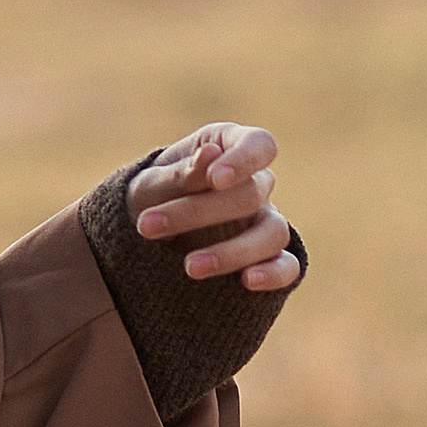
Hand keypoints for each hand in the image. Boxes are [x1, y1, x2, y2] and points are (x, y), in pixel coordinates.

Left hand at [130, 122, 301, 292]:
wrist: (139, 237)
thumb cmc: (150, 198)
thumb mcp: (153, 183)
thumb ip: (182, 172)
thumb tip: (211, 153)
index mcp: (230, 148)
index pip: (259, 145)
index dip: (244, 161)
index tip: (215, 179)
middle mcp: (255, 182)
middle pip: (250, 195)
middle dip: (198, 213)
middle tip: (148, 226)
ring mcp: (264, 221)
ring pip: (273, 233)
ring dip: (232, 252)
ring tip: (190, 267)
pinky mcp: (267, 258)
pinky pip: (287, 266)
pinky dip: (273, 274)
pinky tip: (247, 281)